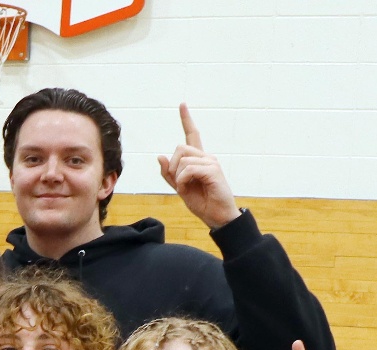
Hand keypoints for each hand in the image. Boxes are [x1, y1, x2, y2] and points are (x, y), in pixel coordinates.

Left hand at [155, 104, 240, 230]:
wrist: (217, 217)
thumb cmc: (202, 203)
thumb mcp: (180, 188)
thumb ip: (169, 174)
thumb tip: (159, 156)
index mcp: (198, 160)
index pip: (192, 135)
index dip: (186, 120)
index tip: (182, 104)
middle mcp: (206, 157)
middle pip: (179, 148)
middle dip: (172, 166)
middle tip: (179, 183)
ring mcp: (211, 162)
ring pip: (182, 159)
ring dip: (178, 176)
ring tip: (186, 188)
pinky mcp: (213, 170)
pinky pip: (188, 169)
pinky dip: (183, 180)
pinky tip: (188, 188)